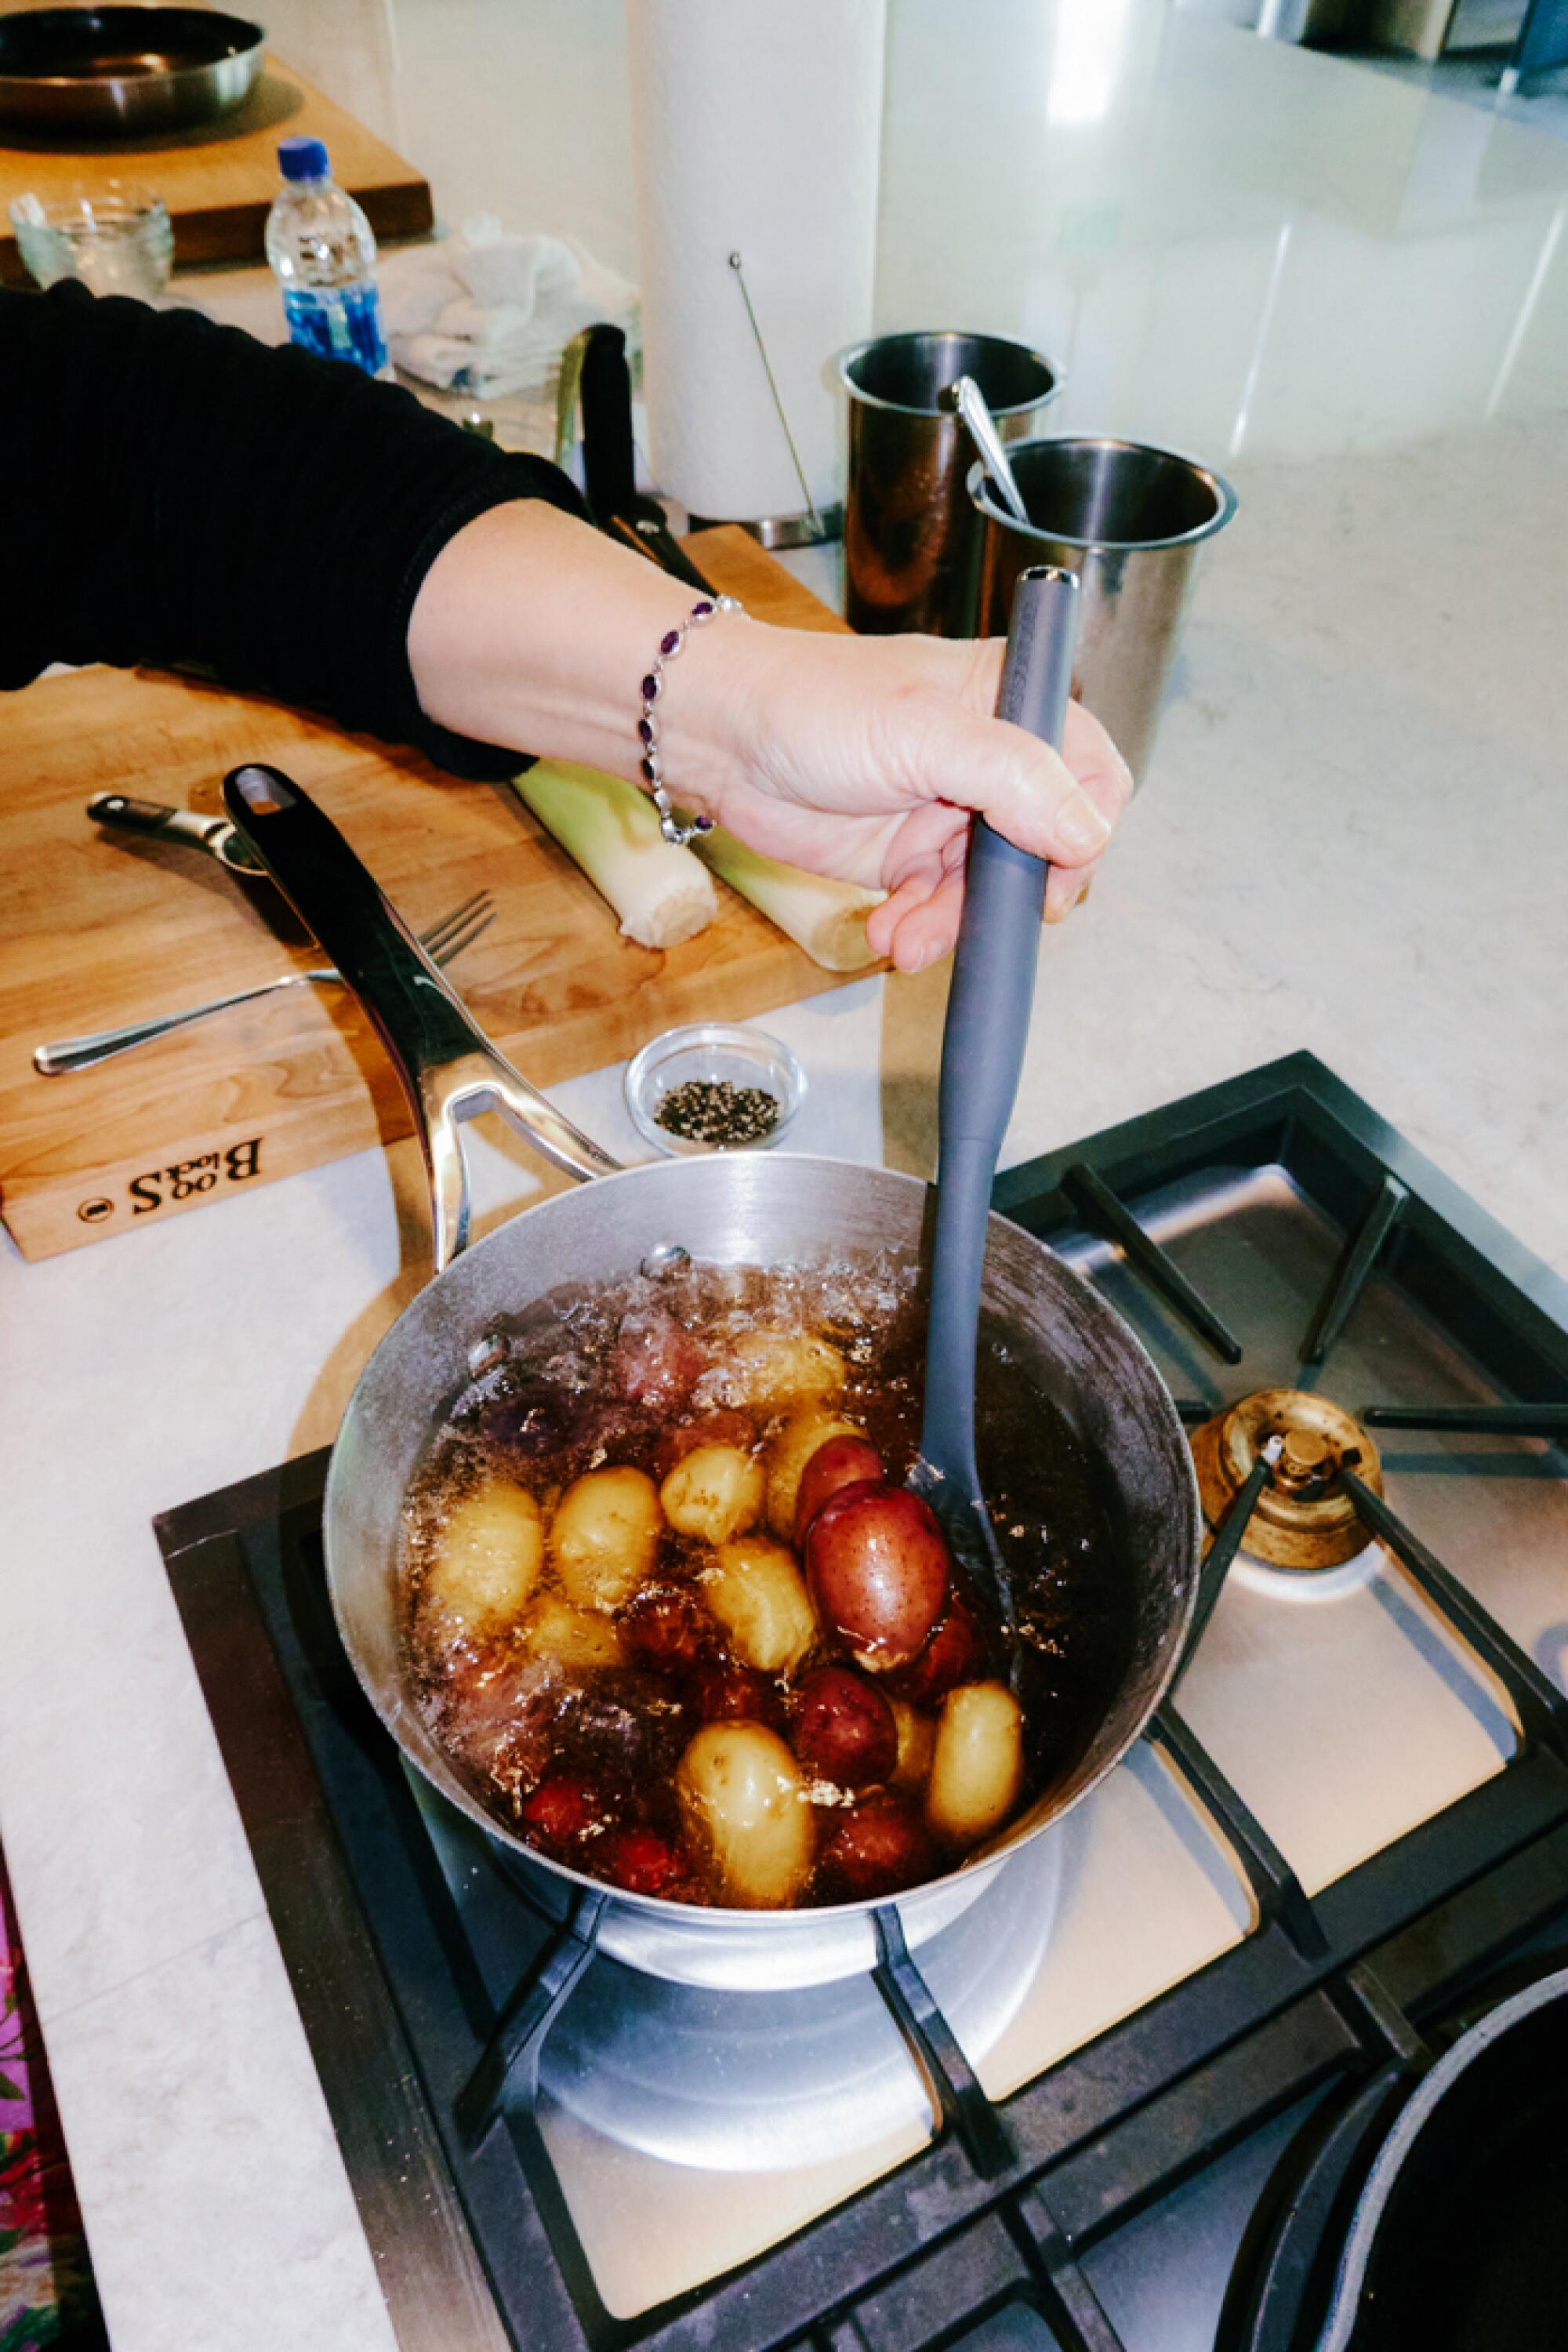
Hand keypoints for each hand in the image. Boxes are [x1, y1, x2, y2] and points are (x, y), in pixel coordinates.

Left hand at [708, 625, 1131, 971]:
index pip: (1090, 772)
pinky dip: (920, 928)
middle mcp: (991, 758)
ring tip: (908, 936)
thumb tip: (1086, 835)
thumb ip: (1014, 778)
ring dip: (954, 921)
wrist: (720, 738)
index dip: (1084, 828)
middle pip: (1046, 844)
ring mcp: (950, 812)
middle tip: (976, 917)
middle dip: (1011, 892)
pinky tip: (889, 932)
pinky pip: (939, 908)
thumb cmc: (813, 704)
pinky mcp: (906, 855)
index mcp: (1011, 701)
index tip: (1052, 873)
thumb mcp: (923, 733)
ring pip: (989, 889)